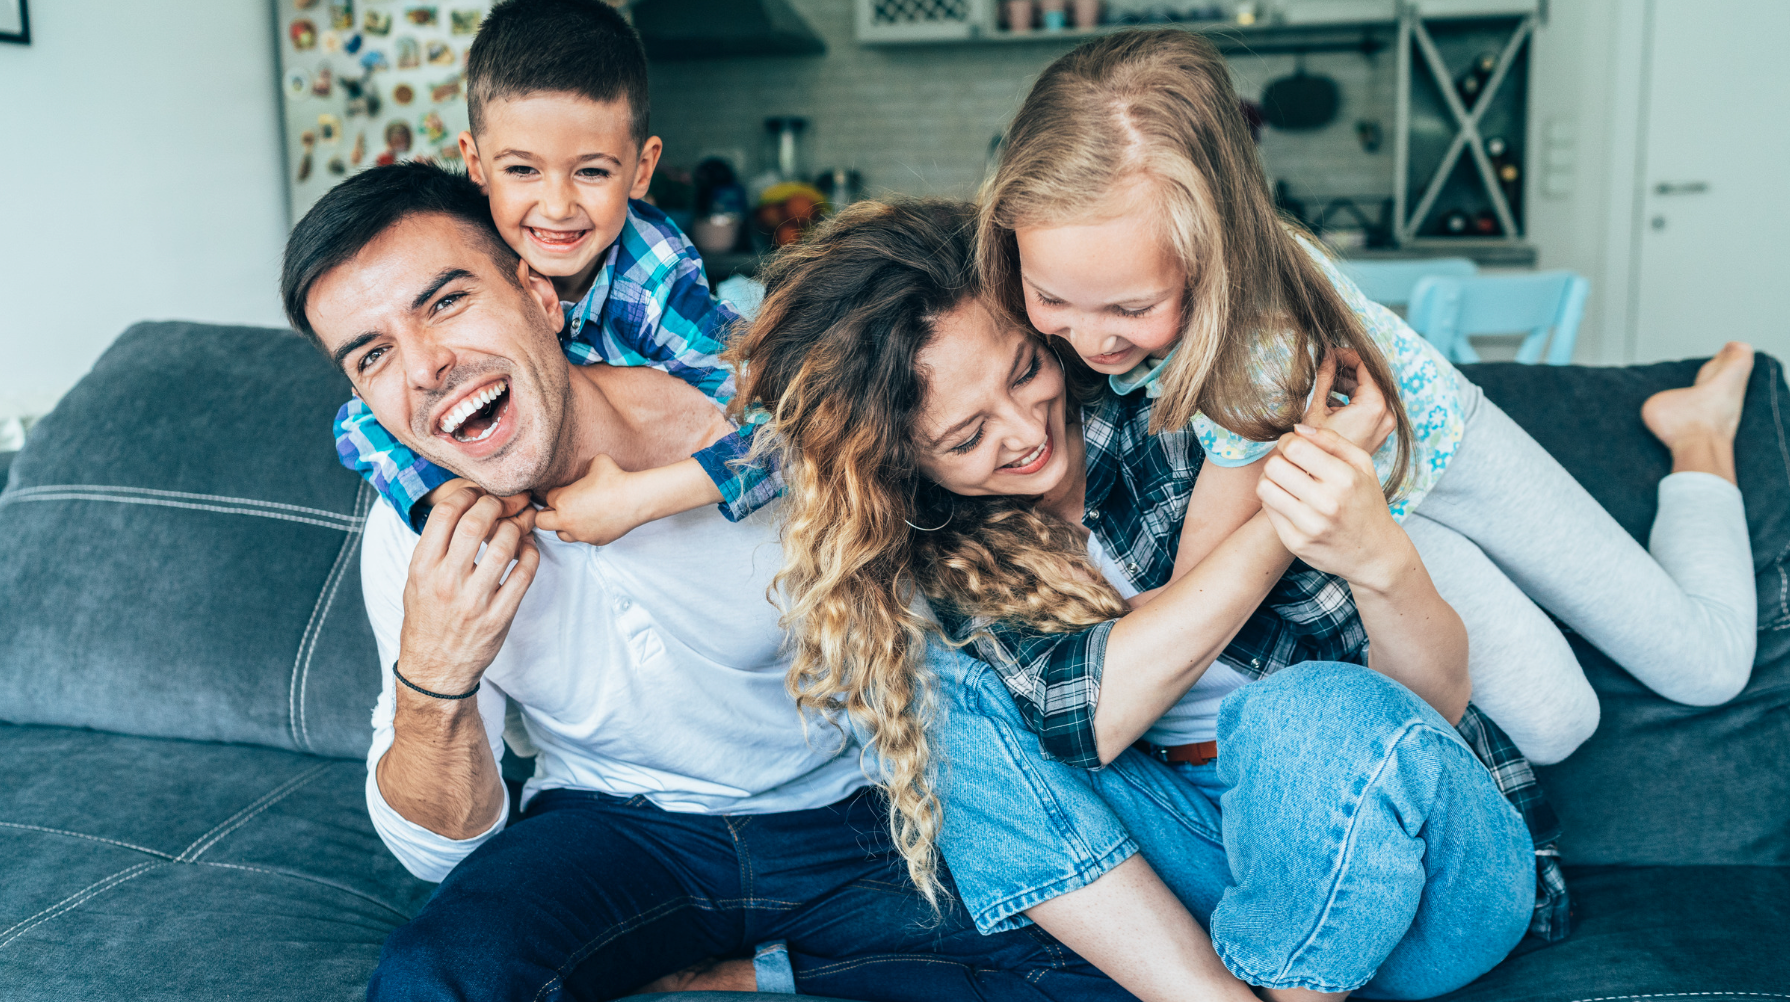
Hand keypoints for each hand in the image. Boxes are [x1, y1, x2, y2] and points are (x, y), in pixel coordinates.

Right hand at [397, 483, 540, 694]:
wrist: (435, 670)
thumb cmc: (426, 620)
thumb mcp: (415, 581)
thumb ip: (435, 547)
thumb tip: (464, 507)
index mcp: (422, 568)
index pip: (445, 514)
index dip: (467, 494)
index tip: (478, 493)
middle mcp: (446, 582)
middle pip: (477, 522)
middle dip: (496, 503)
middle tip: (505, 502)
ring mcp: (475, 601)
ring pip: (506, 545)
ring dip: (517, 527)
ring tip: (518, 524)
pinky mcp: (499, 616)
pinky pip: (524, 574)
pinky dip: (531, 554)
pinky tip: (528, 548)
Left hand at [536, 454, 649, 544]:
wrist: (636, 499)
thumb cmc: (616, 478)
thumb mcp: (596, 462)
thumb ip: (583, 467)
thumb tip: (583, 470)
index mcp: (563, 500)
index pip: (548, 498)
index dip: (557, 493)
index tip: (567, 490)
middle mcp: (567, 521)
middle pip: (541, 522)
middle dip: (548, 514)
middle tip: (561, 507)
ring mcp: (581, 534)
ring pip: (561, 535)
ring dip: (564, 526)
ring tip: (577, 516)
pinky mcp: (595, 541)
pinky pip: (583, 539)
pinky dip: (585, 531)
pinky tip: (596, 521)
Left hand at [1255, 424, 1408, 592]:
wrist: (1374, 553)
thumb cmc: (1367, 502)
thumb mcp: (1362, 465)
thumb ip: (1332, 441)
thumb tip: (1297, 428)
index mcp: (1345, 479)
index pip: (1295, 448)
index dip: (1288, 441)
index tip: (1294, 446)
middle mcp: (1327, 504)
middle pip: (1274, 466)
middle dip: (1279, 459)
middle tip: (1290, 465)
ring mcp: (1309, 526)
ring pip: (1264, 487)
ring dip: (1271, 479)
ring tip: (1286, 481)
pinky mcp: (1295, 543)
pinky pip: (1268, 510)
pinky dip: (1274, 500)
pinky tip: (1290, 501)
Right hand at [1302, 349, 1395, 454]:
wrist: (1319, 478)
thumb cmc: (1316, 448)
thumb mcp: (1317, 407)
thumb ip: (1325, 377)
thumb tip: (1328, 355)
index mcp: (1374, 406)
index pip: (1366, 366)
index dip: (1347, 355)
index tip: (1330, 352)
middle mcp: (1386, 415)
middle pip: (1370, 379)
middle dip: (1348, 369)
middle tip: (1326, 363)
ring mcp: (1384, 425)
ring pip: (1370, 392)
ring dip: (1349, 384)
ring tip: (1326, 381)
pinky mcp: (1379, 432)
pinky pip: (1370, 407)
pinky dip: (1353, 399)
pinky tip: (1331, 399)